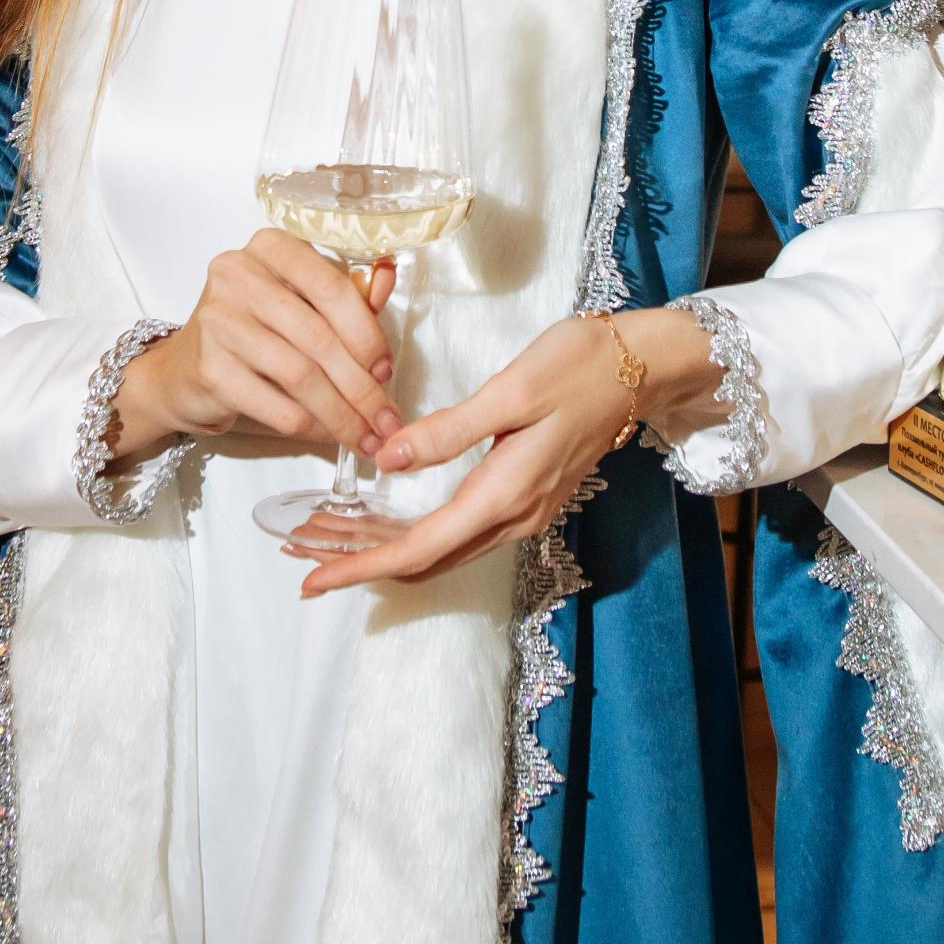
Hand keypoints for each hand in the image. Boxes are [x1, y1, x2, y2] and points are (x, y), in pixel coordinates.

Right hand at [111, 233, 400, 463]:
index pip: (331, 286)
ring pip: (301, 375)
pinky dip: (312, 426)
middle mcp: (238, 275)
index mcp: (270, 247)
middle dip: (361, 386)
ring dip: (342, 414)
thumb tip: (388, 277)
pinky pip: (276, 405)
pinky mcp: (210, 368)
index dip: (367, 333)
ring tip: (366, 438)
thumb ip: (347, 293)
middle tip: (386, 420)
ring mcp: (218, 320)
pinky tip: (329, 437)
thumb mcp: (302, 303)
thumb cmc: (254, 331)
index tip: (387, 370)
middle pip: (319, 336)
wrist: (183, 371)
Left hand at [286, 302, 716, 595]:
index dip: (362, 566)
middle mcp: (514, 516)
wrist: (642, 366)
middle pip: (424, 559)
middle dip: (360, 561)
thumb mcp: (512, 390)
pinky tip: (384, 518)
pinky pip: (459, 531)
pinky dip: (413, 531)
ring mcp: (523, 511)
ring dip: (383, 547)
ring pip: (440, 548)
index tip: (313, 577)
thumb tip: (386, 460)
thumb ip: (448, 430)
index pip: (420, 548)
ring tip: (328, 536)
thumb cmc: (579, 366)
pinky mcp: (525, 496)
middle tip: (301, 554)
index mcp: (506, 493)